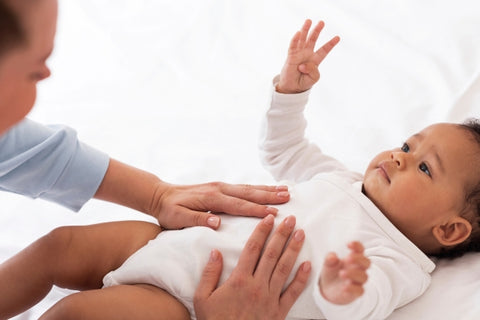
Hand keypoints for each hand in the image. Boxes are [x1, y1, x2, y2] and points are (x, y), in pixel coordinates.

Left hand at [94, 159, 289, 229]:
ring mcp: (221, 186)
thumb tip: (217, 223)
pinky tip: (268, 189)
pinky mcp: (221, 187)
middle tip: (289, 197)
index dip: (256, 210)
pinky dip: (258, 188)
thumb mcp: (177, 218)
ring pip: (249, 188)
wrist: (161, 195)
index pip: (238, 205)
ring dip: (267, 189)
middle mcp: (220, 189)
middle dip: (269, 195)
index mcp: (211, 198)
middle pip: (249, 193)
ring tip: (286, 190)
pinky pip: (243, 187)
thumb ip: (196, 220)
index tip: (273, 213)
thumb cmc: (169, 210)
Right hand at [193, 215, 310, 319]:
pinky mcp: (279, 312)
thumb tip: (215, 252)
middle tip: (291, 219)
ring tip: (301, 234)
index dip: (262, 231)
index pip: (252, 249)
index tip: (269, 218)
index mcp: (239, 280)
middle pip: (272, 254)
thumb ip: (209, 274)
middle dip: (282, 234)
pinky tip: (308, 265)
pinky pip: (293, 293)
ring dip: (293, 249)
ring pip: (284, 268)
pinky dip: (301, 278)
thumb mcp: (202, 299)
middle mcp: (257, 286)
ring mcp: (270, 298)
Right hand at [276, 19, 339, 93]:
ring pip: (303, 39)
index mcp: (315, 60)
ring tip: (309, 21)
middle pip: (313, 40)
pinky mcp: (291, 56)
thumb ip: (313, 70)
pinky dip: (295, 39)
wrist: (292, 88)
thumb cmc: (303, 82)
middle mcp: (307, 54)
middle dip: (317, 31)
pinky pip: (293, 46)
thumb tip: (303, 64)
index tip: (338, 37)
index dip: (330, 44)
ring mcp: (299, 54)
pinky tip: (298, 33)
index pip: (324, 50)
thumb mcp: (314, 78)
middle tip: (322, 22)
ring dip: (306, 30)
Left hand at [319, 241, 370, 304]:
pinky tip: (344, 287)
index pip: (360, 250)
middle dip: (358, 259)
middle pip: (366, 262)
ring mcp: (358, 281)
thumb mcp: (328, 263)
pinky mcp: (356, 292)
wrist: (328, 289)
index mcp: (353, 258)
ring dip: (353, 273)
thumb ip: (329, 259)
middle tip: (347, 258)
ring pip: (363, 276)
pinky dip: (353, 288)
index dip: (357, 246)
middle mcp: (358, 269)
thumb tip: (333, 256)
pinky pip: (359, 291)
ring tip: (341, 273)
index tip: (348, 244)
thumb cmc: (332, 272)